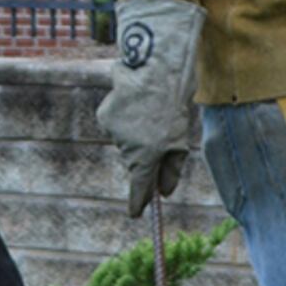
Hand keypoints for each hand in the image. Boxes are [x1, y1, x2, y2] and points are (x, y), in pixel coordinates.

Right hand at [99, 0, 204, 214]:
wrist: (156, 70)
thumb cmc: (173, 106)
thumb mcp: (180, 141)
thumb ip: (172, 170)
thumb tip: (164, 193)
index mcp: (148, 156)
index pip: (140, 187)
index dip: (137, 202)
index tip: (135, 214)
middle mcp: (127, 148)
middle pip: (134, 161)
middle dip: (144, 152)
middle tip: (160, 129)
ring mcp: (113, 132)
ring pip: (125, 141)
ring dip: (136, 132)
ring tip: (150, 111)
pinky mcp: (104, 116)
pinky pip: (115, 125)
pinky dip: (124, 118)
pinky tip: (135, 103)